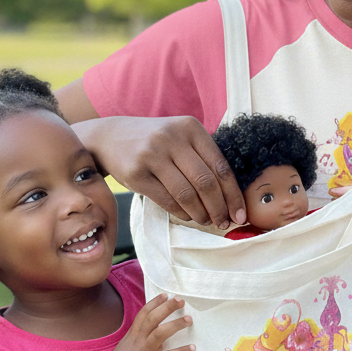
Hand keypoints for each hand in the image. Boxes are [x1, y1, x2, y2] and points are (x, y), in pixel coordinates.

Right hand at [74, 115, 245, 227]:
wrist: (110, 137)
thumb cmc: (156, 142)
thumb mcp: (180, 137)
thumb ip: (203, 157)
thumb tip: (231, 196)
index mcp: (190, 128)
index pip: (220, 166)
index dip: (233, 194)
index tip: (241, 213)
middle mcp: (172, 138)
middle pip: (206, 182)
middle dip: (220, 208)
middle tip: (225, 223)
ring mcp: (152, 155)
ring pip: (187, 194)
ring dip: (201, 214)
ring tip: (207, 221)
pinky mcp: (136, 174)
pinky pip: (167, 200)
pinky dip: (182, 213)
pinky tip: (188, 216)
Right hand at [99, 294, 194, 350]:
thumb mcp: (124, 350)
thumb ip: (136, 341)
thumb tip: (148, 334)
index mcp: (132, 336)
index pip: (143, 314)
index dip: (154, 303)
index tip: (165, 295)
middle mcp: (138, 341)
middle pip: (153, 318)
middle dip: (167, 307)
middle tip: (181, 300)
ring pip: (161, 333)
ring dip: (176, 324)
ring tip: (189, 319)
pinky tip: (192, 348)